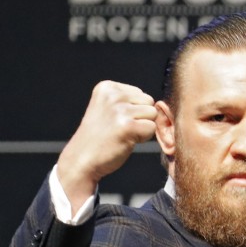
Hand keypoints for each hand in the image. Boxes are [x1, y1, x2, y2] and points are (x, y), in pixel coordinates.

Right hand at [56, 81, 157, 209]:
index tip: (115, 120)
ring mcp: (120, 110)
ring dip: (142, 127)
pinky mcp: (128, 126)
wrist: (82, 159)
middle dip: (141, 118)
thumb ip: (130, 100)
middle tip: (120, 128)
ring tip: (123, 134)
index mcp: (107, 87)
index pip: (141, 94)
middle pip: (149, 102)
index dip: (134, 111)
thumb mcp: (109, 108)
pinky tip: (125, 140)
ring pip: (153, 115)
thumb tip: (162, 105)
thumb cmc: (100, 136)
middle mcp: (113, 95)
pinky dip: (143, 138)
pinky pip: (152, 128)